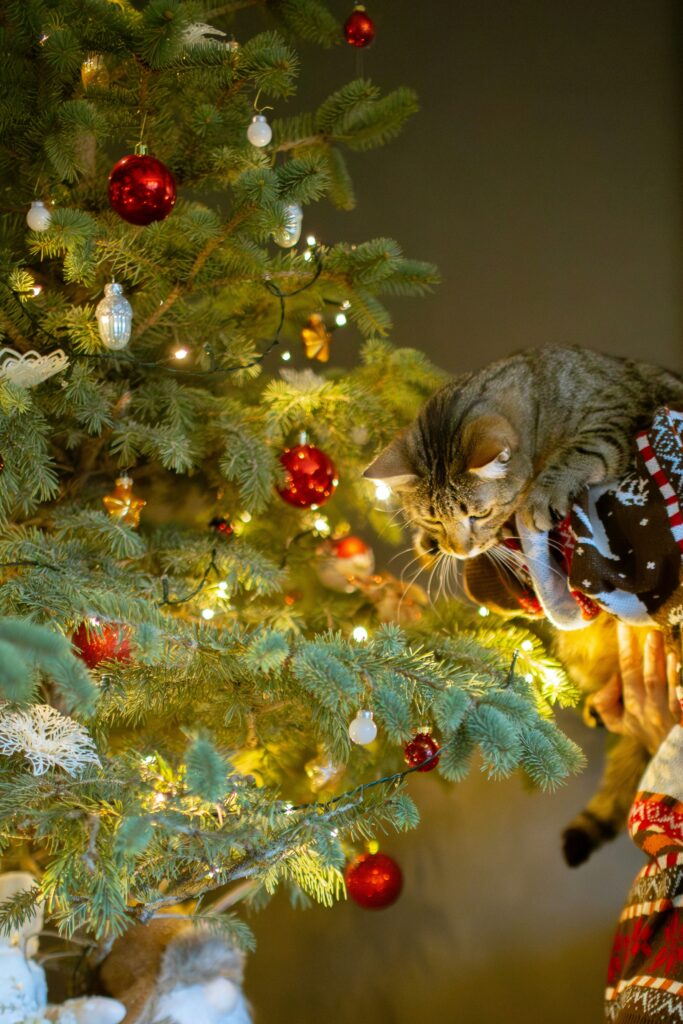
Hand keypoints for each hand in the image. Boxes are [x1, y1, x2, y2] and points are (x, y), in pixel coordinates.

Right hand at [591, 623, 681, 754]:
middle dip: (641, 651)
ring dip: (656, 658)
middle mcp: (646, 706)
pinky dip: (674, 676)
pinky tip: (674, 658)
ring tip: (656, 635)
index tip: (623, 626)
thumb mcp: (617, 723)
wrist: (670, 755)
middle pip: (642, 675)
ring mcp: (664, 710)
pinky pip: (676, 694)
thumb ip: (605, 702)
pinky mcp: (678, 714)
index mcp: (631, 705)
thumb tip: (614, 678)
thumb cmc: (643, 732)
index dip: (624, 649)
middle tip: (645, 628)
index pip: (625, 672)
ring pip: (658, 681)